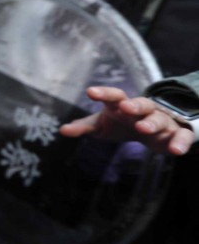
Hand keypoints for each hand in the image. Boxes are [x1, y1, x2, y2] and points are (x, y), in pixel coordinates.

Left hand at [60, 86, 194, 155]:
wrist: (149, 130)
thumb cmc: (120, 123)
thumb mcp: (100, 125)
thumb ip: (83, 127)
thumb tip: (62, 130)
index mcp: (121, 105)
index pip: (113, 96)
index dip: (103, 93)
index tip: (90, 92)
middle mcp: (142, 110)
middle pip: (140, 104)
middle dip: (134, 105)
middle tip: (126, 107)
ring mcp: (160, 120)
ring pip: (159, 119)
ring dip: (152, 123)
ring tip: (142, 128)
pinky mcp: (175, 134)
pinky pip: (181, 136)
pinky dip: (180, 142)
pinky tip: (176, 151)